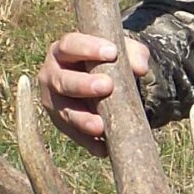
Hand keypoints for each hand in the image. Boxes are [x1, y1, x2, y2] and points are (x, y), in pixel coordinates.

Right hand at [38, 32, 149, 156]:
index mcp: (63, 50)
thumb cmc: (109, 60)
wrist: (104, 80)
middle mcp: (52, 74)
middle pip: (62, 80)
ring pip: (64, 112)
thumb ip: (133, 54)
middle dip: (83, 85)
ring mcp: (54, 101)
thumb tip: (140, 68)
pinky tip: (103, 149)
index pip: (70, 44)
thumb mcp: (122, 52)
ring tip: (100, 126)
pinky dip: (88, 143)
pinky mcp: (61, 123)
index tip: (112, 52)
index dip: (88, 48)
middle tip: (107, 86)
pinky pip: (73, 135)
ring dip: (82, 120)